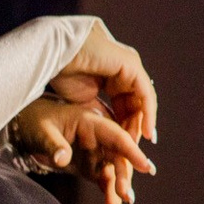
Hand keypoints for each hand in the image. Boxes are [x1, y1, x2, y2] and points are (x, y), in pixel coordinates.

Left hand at [10, 95, 156, 203]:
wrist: (27, 128)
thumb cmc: (35, 122)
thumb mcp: (42, 131)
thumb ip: (54, 144)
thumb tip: (63, 158)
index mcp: (92, 123)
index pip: (117, 137)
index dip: (132, 151)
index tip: (146, 167)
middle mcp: (100, 139)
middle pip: (118, 159)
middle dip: (123, 178)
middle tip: (126, 196)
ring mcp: (97, 154)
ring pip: (114, 174)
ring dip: (117, 193)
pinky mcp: (92, 167)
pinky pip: (104, 183)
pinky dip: (109, 197)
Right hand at [49, 19, 158, 142]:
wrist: (56, 53)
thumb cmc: (63, 73)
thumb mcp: (83, 99)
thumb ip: (97, 111)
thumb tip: (103, 128)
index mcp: (113, 74)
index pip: (125, 103)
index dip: (124, 125)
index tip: (123, 147)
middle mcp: (126, 69)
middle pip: (136, 103)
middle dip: (134, 127)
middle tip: (131, 150)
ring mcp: (130, 66)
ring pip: (143, 101)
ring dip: (142, 124)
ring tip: (138, 146)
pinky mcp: (132, 66)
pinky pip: (146, 96)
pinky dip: (147, 115)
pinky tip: (145, 133)